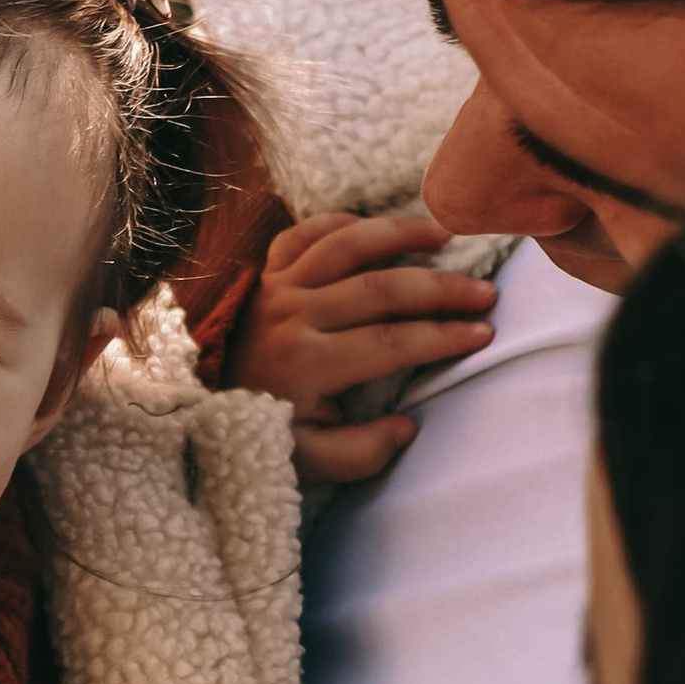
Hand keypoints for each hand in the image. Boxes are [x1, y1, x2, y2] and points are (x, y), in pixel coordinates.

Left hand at [224, 209, 495, 483]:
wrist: (200, 408)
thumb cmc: (263, 431)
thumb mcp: (308, 460)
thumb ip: (360, 452)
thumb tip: (407, 428)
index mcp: (307, 362)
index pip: (389, 343)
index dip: (441, 337)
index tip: (483, 334)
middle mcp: (293, 315)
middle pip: (380, 288)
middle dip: (440, 289)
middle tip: (484, 293)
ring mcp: (277, 286)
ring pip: (346, 245)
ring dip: (398, 234)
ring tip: (444, 234)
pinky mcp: (265, 272)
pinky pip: (304, 233)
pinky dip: (341, 223)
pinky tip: (376, 227)